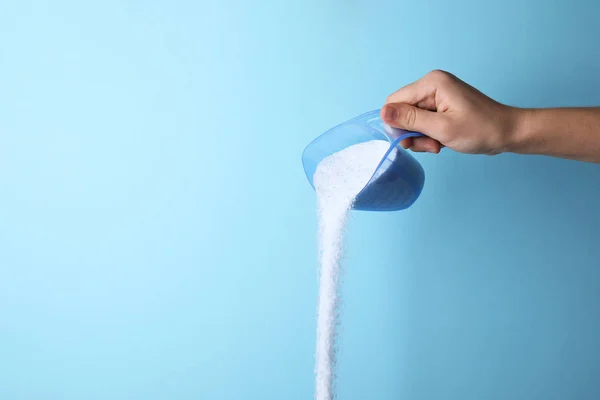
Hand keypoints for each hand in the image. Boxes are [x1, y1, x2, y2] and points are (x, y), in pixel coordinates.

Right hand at [381, 70, 520, 154]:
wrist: (508, 133)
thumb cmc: (480, 130)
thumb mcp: (441, 128)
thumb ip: (410, 120)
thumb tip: (382, 113)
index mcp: (431, 83)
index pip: (394, 101)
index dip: (396, 124)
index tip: (409, 142)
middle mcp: (431, 85)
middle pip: (402, 111)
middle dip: (411, 132)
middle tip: (429, 145)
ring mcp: (437, 96)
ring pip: (411, 120)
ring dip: (420, 137)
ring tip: (437, 145)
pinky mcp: (441, 106)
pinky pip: (422, 122)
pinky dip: (428, 135)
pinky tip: (440, 142)